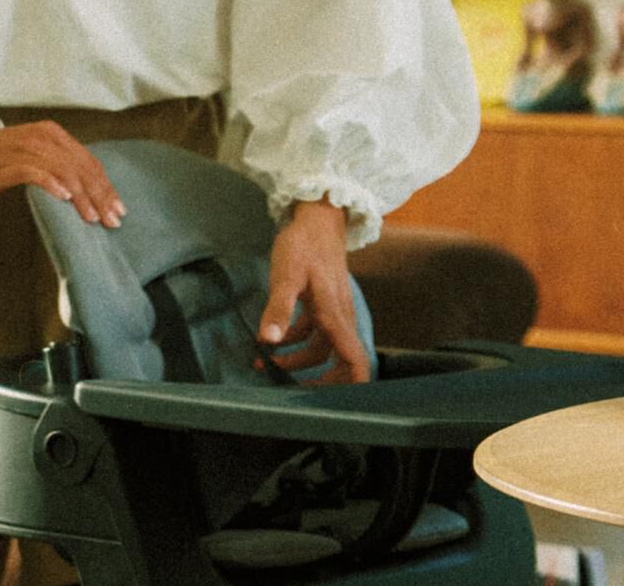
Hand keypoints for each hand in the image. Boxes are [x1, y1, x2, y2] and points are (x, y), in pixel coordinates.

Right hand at [0, 122, 124, 227]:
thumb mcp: (34, 158)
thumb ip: (58, 167)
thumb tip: (88, 193)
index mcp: (53, 135)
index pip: (88, 161)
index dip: (105, 186)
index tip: (118, 210)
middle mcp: (42, 138)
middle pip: (79, 167)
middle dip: (99, 195)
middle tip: (112, 220)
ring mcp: (24, 149)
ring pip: (61, 170)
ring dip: (80, 195)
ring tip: (92, 217)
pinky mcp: (5, 163)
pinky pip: (33, 172)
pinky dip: (50, 184)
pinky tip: (63, 198)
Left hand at [256, 198, 370, 384]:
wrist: (316, 217)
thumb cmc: (303, 245)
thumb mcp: (286, 275)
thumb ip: (278, 308)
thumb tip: (267, 340)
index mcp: (336, 316)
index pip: (356, 362)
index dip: (352, 388)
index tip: (336, 406)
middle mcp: (339, 318)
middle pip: (342, 363)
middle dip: (320, 381)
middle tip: (292, 390)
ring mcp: (332, 311)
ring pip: (322, 349)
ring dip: (297, 359)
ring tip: (267, 361)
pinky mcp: (322, 303)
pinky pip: (313, 332)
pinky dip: (293, 339)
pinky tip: (271, 338)